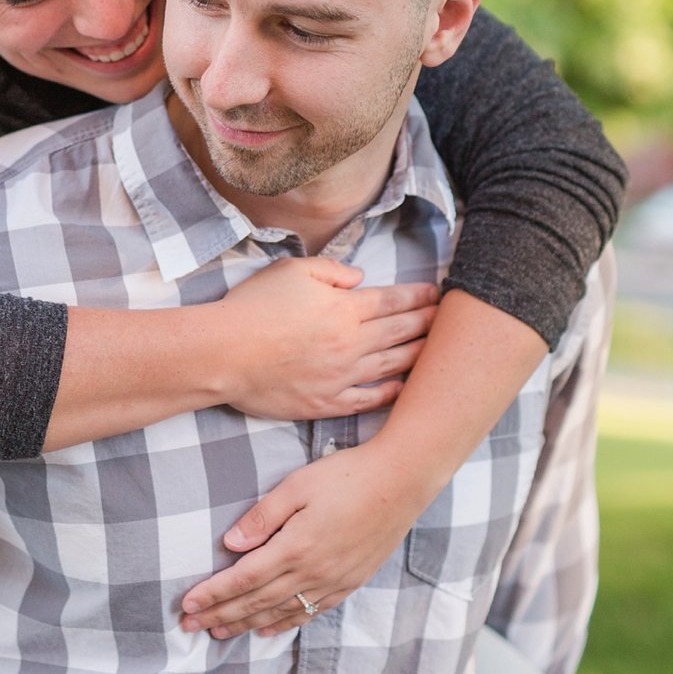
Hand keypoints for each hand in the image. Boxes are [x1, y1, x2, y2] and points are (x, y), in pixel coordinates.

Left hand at [179, 437, 439, 637]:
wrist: (402, 482)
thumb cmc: (346, 475)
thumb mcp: (297, 486)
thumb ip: (262, 518)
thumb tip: (229, 545)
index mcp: (295, 547)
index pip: (243, 578)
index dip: (213, 594)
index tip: (186, 606)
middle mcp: (314, 572)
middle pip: (257, 601)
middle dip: (221, 615)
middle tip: (190, 627)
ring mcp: (334, 580)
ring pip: (282, 612)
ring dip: (247, 624)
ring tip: (219, 632)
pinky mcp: (350, 581)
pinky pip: (311, 612)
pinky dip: (285, 623)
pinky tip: (266, 629)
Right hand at [215, 257, 438, 420]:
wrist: (223, 354)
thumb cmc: (252, 308)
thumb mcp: (290, 271)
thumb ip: (331, 271)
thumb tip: (359, 279)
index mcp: (344, 309)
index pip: (392, 301)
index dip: (418, 296)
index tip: (437, 293)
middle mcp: (351, 344)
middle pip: (400, 332)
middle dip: (428, 323)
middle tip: (449, 320)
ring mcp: (341, 377)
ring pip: (392, 366)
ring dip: (418, 356)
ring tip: (437, 351)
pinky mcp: (326, 403)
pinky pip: (368, 400)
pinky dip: (390, 393)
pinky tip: (403, 388)